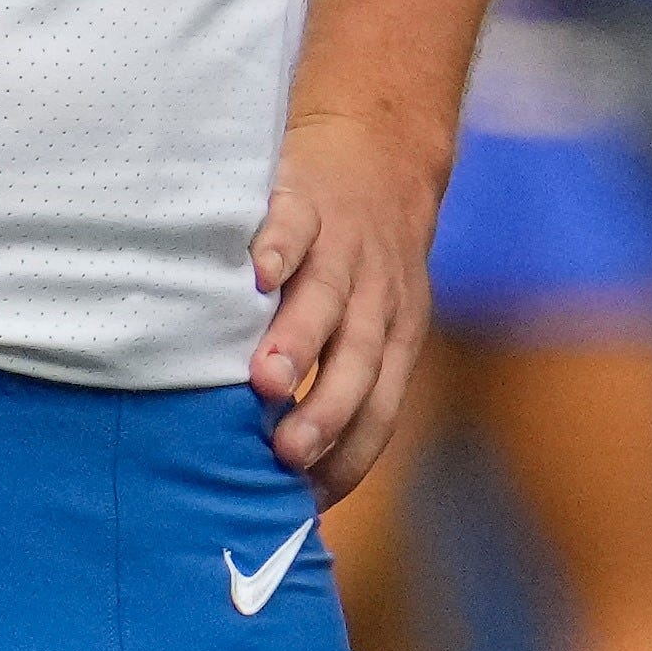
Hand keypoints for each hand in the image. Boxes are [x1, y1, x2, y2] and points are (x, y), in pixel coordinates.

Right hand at [250, 106, 451, 497]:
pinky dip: (278, 246)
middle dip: (326, 409)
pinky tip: (256, 273)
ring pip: (328, 297)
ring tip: (264, 379)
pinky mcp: (308, 200)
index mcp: (395, 336)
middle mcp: (376, 297)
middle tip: (287, 451)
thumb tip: (288, 481)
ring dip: (299, 339)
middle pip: (358, 360)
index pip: (382, 409)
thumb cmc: (360, 264)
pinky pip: (295, 224)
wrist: (381, 151)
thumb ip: (342, 384)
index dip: (349, 455)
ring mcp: (343, 247)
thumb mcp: (374, 322)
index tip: (304, 499)